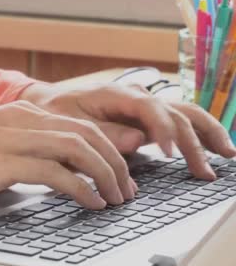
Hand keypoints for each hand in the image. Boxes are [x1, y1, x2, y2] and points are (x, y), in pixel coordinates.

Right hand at [0, 101, 137, 209]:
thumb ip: (26, 148)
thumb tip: (59, 170)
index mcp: (20, 112)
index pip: (80, 124)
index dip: (108, 149)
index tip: (119, 174)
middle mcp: (20, 118)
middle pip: (86, 133)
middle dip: (115, 163)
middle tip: (126, 189)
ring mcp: (10, 137)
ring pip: (76, 148)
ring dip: (104, 175)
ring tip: (115, 198)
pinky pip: (52, 172)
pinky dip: (80, 188)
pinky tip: (89, 202)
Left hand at [20, 82, 235, 179]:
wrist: (48, 104)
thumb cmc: (55, 113)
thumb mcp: (70, 123)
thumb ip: (104, 132)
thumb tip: (138, 141)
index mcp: (116, 94)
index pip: (150, 109)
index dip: (164, 130)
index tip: (171, 154)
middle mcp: (136, 96)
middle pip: (175, 113)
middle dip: (194, 142)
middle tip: (204, 171)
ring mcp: (144, 105)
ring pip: (184, 114)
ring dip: (206, 134)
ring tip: (227, 155)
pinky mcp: (146, 117)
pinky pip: (179, 122)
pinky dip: (198, 134)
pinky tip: (214, 148)